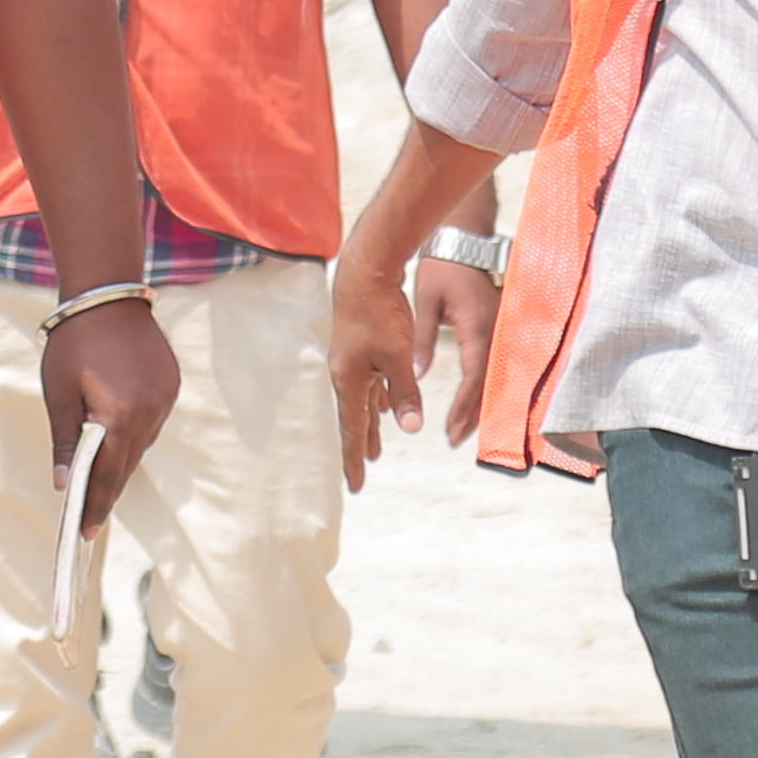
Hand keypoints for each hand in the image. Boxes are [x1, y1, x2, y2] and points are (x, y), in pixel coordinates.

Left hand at [43, 294, 178, 529]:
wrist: (107, 295)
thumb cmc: (73, 343)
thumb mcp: (58, 394)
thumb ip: (64, 442)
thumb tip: (64, 483)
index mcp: (118, 418)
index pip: (107, 478)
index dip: (94, 507)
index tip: (85, 533)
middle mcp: (149, 414)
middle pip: (126, 466)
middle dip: (107, 490)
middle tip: (89, 515)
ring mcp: (164, 400)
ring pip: (141, 445)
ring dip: (121, 460)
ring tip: (99, 478)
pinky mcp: (170, 386)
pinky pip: (151, 422)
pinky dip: (134, 433)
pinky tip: (117, 436)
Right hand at [332, 260, 422, 484]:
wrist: (365, 273)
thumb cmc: (379, 313)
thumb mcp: (397, 356)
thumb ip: (405, 392)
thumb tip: (411, 427)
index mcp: (350, 381)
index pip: (352, 429)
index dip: (355, 458)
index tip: (356, 484)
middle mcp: (346, 374)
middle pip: (354, 418)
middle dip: (360, 445)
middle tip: (362, 471)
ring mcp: (352, 360)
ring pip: (363, 400)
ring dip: (369, 424)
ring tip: (374, 446)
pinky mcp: (361, 347)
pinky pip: (368, 382)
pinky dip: (376, 399)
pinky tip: (384, 405)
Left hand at [422, 255, 495, 445]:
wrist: (463, 238)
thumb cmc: (442, 267)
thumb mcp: (426, 302)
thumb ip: (421, 340)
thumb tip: (415, 374)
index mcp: (477, 327)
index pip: (474, 377)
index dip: (464, 407)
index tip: (451, 430)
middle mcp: (494, 331)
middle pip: (491, 383)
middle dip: (475, 414)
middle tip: (457, 439)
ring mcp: (500, 328)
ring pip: (495, 375)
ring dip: (482, 402)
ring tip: (465, 429)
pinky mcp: (497, 325)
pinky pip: (495, 361)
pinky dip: (486, 384)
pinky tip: (476, 400)